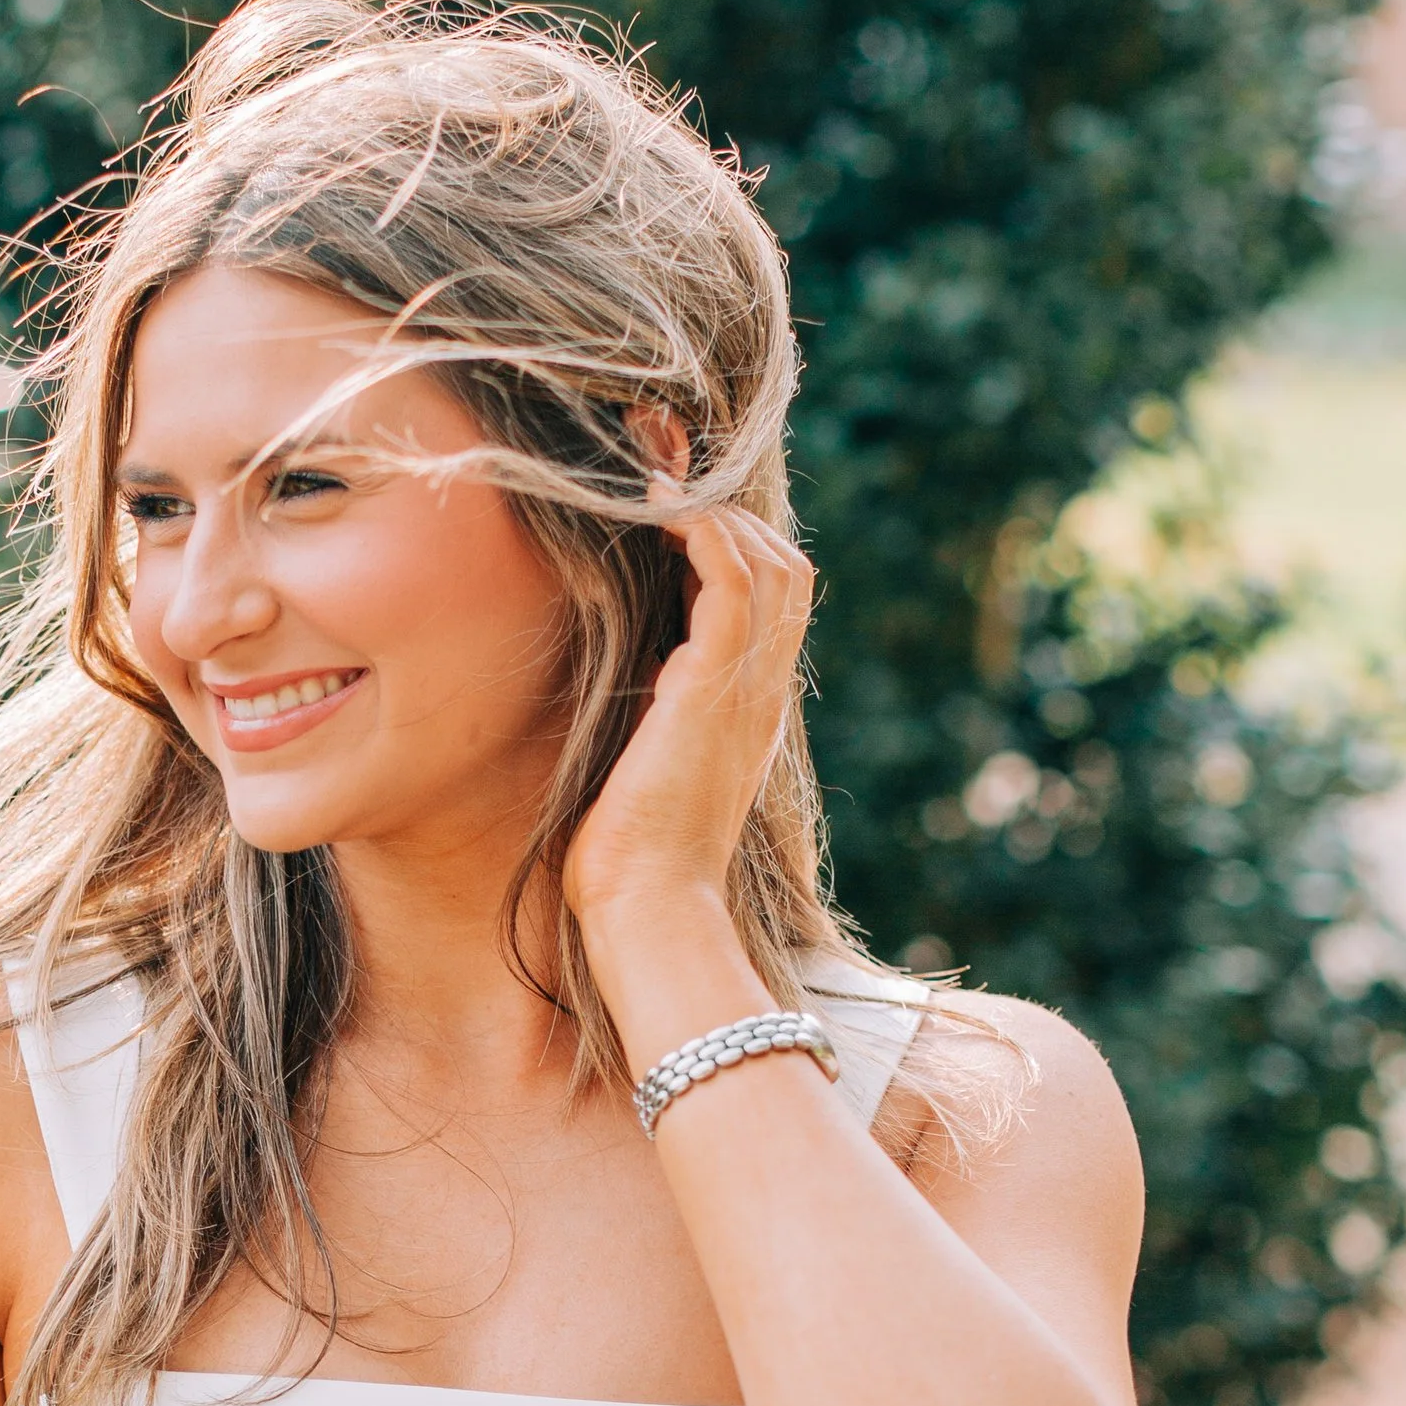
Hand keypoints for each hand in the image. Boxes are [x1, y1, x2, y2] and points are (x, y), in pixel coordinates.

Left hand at [562, 500, 814, 938]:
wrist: (649, 906)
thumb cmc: (629, 859)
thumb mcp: (643, 768)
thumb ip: (648, 719)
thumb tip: (618, 681)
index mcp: (748, 713)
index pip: (773, 606)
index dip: (733, 551)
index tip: (670, 526)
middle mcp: (760, 695)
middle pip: (787, 572)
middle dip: (731, 519)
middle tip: (664, 499)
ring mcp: (746, 689)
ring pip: (773, 565)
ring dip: (717, 517)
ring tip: (659, 499)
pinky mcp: (714, 687)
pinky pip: (734, 581)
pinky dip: (704, 533)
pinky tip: (658, 518)